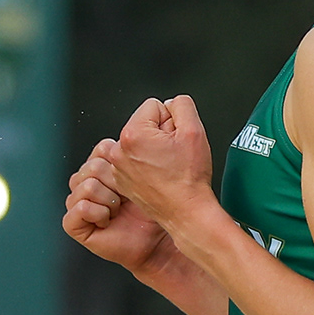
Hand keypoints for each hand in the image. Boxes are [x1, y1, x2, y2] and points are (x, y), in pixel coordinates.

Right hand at [62, 142, 173, 274]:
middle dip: (117, 180)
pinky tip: (110, 219)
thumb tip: (160, 111)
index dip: (123, 160)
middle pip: (94, 164)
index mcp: (107, 165)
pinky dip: (99, 212)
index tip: (141, 176)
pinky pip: (79, 207)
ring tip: (120, 207)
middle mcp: (90, 181)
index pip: (105, 147)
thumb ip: (156, 140)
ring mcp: (80, 201)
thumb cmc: (162, 205)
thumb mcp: (161, 166)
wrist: (160, 240)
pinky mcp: (74, 223)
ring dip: (109, 197)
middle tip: (129, 195)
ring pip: (84, 183)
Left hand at [99, 96, 215, 230]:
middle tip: (174, 154)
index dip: (172, 120)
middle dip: (161, 134)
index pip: (155, 106)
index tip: (176, 139)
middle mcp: (119, 150)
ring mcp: (118, 167)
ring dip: (154, 149)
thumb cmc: (188, 179)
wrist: (185, 211)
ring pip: (140, 142)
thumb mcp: (195, 131)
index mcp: (133, 134)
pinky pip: (135, 159)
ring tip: (168, 165)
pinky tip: (160, 175)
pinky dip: (147, 164)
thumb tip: (173, 103)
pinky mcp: (122, 180)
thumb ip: (183, 105)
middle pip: (145, 123)